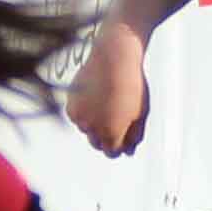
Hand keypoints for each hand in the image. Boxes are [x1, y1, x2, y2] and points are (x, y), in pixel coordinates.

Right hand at [66, 22, 149, 154]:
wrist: (114, 58)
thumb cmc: (131, 84)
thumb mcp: (140, 113)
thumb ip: (134, 136)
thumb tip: (128, 151)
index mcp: (111, 133)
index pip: (111, 152)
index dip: (118, 146)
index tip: (122, 137)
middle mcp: (92, 128)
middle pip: (97, 143)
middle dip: (106, 137)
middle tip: (114, 120)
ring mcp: (79, 116)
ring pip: (86, 129)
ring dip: (94, 123)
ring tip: (106, 103)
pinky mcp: (71, 104)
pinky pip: (77, 115)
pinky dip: (84, 111)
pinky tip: (94, 98)